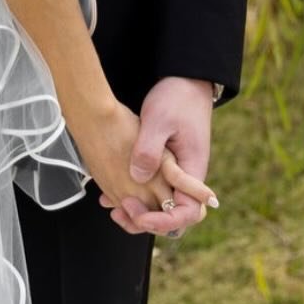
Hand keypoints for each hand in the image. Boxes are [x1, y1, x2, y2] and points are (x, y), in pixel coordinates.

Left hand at [99, 76, 216, 236]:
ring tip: (113, 208)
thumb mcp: (159, 121)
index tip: (137, 213)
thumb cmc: (176, 98)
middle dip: (146, 222)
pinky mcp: (163, 167)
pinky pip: (152, 192)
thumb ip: (149, 150)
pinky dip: (134, 198)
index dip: (162, 221)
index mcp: (192, 171)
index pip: (186, 213)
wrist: (185, 82)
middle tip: (120, 212)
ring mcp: (175, 174)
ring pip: (161, 206)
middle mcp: (186, 179)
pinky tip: (111, 196)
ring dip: (138, 213)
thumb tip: (137, 178)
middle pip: (173, 217)